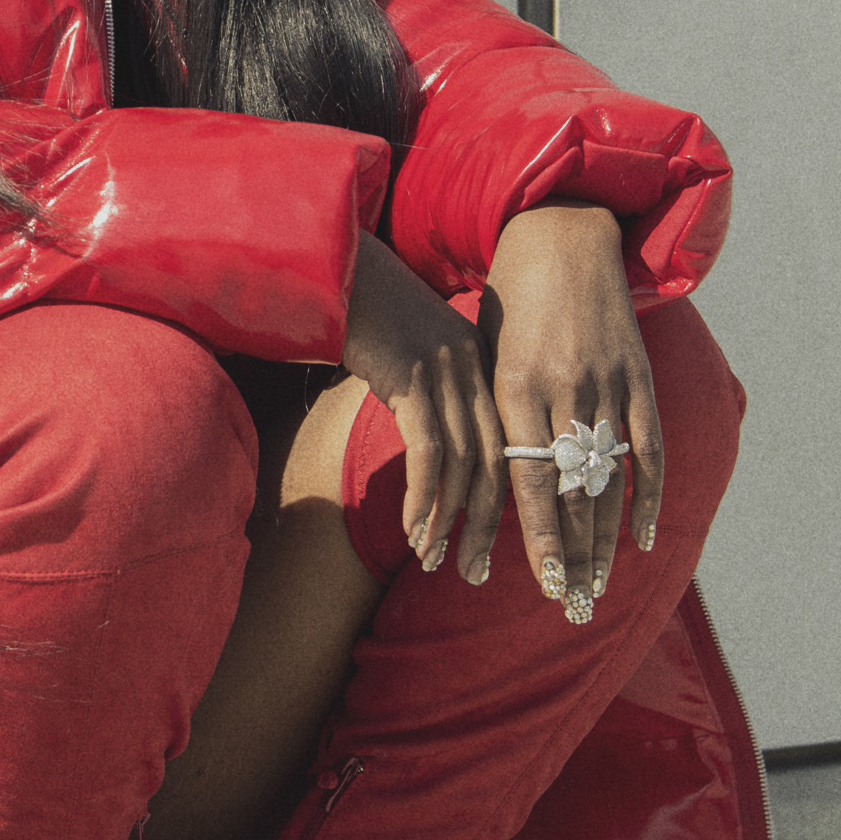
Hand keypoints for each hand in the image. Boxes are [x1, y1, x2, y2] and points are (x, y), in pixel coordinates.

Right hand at [341, 232, 505, 585]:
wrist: (332, 266)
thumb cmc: (365, 315)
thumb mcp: (413, 355)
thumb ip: (433, 395)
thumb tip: (436, 452)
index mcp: (484, 364)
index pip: (508, 447)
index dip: (504, 503)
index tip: (493, 547)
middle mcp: (474, 370)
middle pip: (496, 464)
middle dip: (484, 526)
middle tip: (473, 573)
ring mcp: (445, 373)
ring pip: (463, 466)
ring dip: (448, 522)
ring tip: (434, 562)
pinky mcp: (411, 379)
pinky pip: (428, 453)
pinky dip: (423, 498)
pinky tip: (413, 531)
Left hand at [478, 204, 664, 620]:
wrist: (560, 236)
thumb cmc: (509, 305)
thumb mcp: (485, 359)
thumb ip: (493, 421)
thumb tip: (490, 490)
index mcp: (515, 387)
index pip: (529, 481)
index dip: (537, 536)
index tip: (538, 583)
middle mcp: (564, 390)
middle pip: (574, 491)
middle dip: (572, 554)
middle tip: (570, 607)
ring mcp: (608, 383)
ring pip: (612, 478)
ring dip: (607, 540)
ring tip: (597, 588)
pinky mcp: (639, 375)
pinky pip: (650, 447)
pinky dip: (649, 495)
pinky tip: (644, 540)